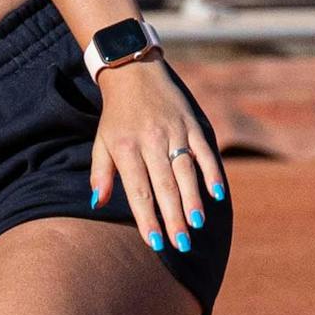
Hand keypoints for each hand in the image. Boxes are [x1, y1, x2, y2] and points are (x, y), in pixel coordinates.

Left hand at [88, 54, 223, 254]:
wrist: (133, 71)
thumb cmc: (117, 116)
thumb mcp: (101, 142)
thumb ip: (100, 174)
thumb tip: (97, 204)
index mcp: (126, 147)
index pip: (138, 190)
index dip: (147, 218)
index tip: (155, 243)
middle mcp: (151, 140)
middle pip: (164, 185)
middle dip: (173, 217)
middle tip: (181, 244)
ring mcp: (174, 130)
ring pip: (185, 171)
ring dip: (193, 199)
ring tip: (198, 224)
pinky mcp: (192, 122)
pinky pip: (204, 150)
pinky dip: (212, 172)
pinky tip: (217, 194)